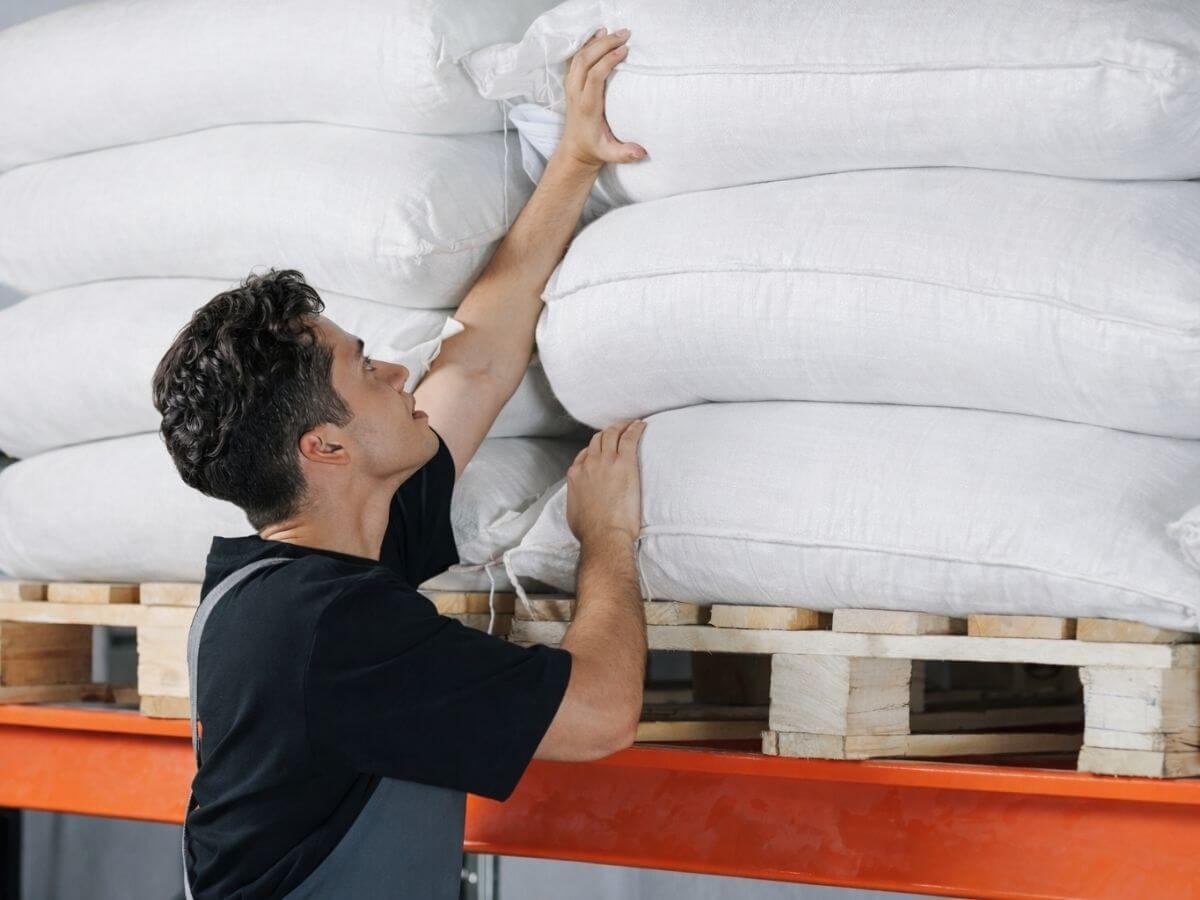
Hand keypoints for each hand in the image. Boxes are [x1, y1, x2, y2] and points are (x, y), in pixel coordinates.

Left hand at [557, 27, 646, 169]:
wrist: (575, 149)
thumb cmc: (594, 149)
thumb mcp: (610, 154)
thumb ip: (625, 154)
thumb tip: (642, 152)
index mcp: (586, 106)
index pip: (594, 76)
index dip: (608, 60)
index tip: (624, 51)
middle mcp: (575, 93)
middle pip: (585, 60)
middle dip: (605, 44)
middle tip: (624, 34)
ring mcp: (571, 86)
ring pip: (579, 56)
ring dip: (597, 41)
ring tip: (615, 32)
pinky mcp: (571, 83)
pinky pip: (576, 58)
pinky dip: (587, 44)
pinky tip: (600, 34)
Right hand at [566, 419, 646, 545]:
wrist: (604, 535)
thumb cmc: (590, 531)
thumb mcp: (574, 512)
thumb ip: (578, 499)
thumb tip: (583, 501)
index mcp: (576, 475)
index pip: (585, 454)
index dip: (595, 449)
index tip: (603, 450)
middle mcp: (589, 464)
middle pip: (598, 440)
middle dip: (608, 433)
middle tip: (619, 430)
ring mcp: (606, 461)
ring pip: (612, 434)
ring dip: (621, 427)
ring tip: (631, 424)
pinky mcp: (624, 462)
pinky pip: (630, 438)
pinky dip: (635, 428)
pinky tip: (641, 424)